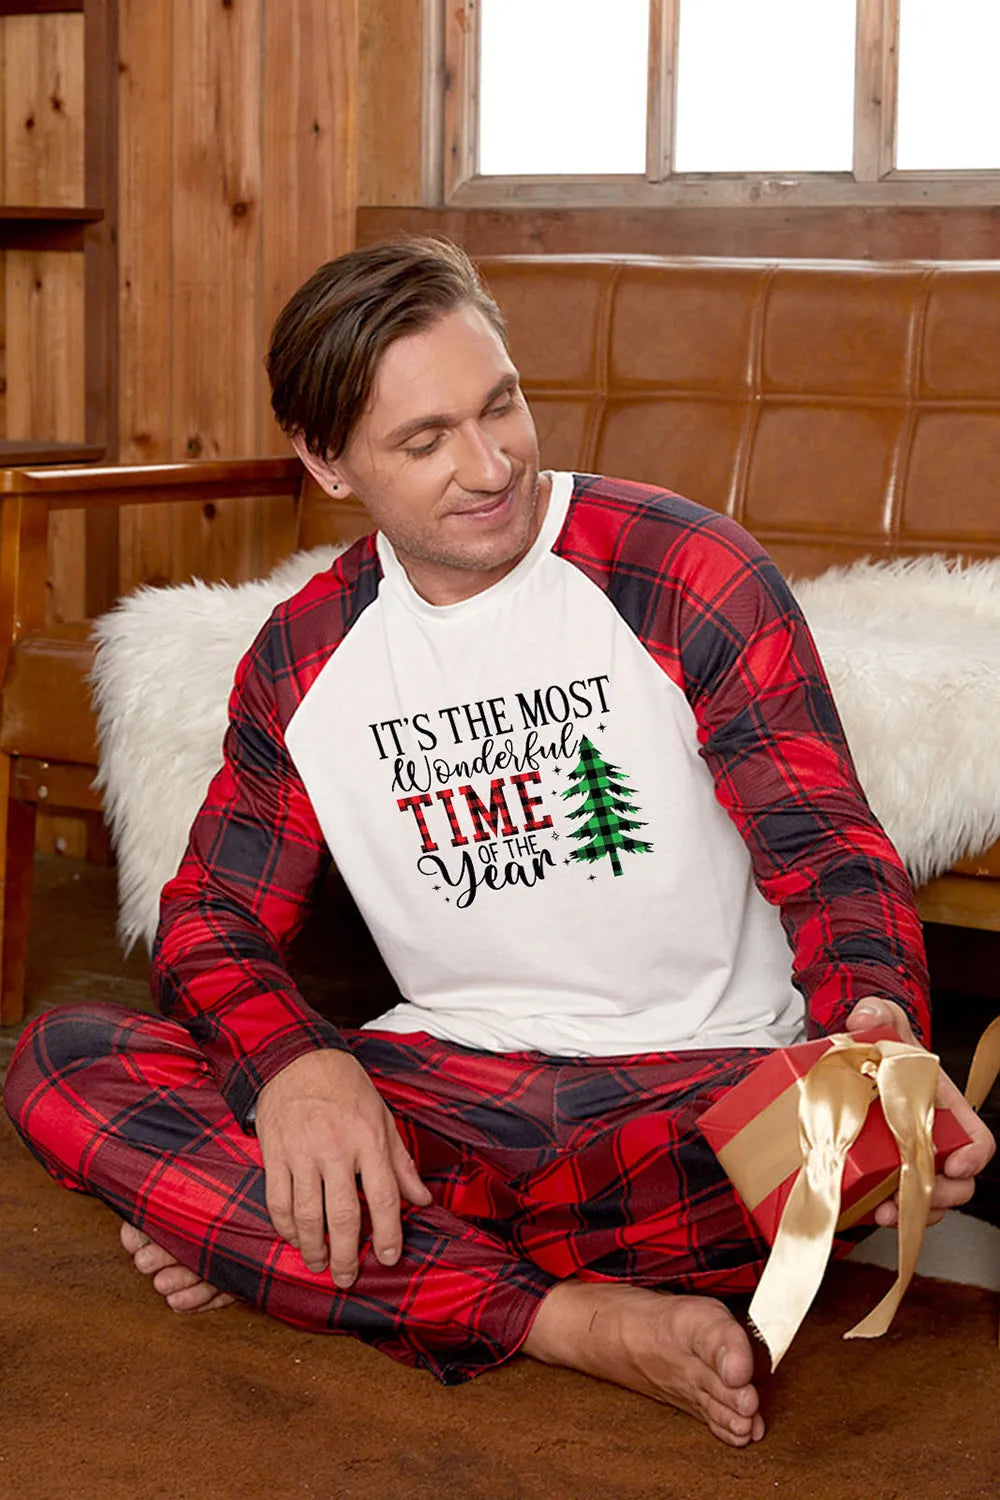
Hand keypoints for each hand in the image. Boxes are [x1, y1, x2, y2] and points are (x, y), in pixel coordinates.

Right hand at [254, 1049, 432, 1286]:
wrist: (296, 1058)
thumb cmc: (345, 1087)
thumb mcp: (382, 1116)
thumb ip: (400, 1162)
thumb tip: (423, 1199)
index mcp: (369, 1139)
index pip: (383, 1197)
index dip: (387, 1234)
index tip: (388, 1258)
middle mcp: (336, 1148)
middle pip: (343, 1215)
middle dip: (346, 1255)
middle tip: (348, 1277)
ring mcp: (301, 1152)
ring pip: (307, 1215)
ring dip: (313, 1248)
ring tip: (320, 1264)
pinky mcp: (274, 1154)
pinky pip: (277, 1201)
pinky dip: (285, 1227)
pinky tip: (295, 1239)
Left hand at [845, 996, 995, 1226]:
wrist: (852, 1058)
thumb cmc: (880, 1045)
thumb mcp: (881, 1021)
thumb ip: (877, 1012)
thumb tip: (866, 1017)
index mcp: (944, 1109)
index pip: (976, 1140)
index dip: (974, 1157)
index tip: (955, 1164)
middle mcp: (931, 1138)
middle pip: (956, 1181)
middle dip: (941, 1196)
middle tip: (914, 1198)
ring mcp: (906, 1158)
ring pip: (926, 1199)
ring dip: (911, 1212)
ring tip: (885, 1211)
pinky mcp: (879, 1170)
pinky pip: (893, 1201)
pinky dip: (884, 1210)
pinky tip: (864, 1209)